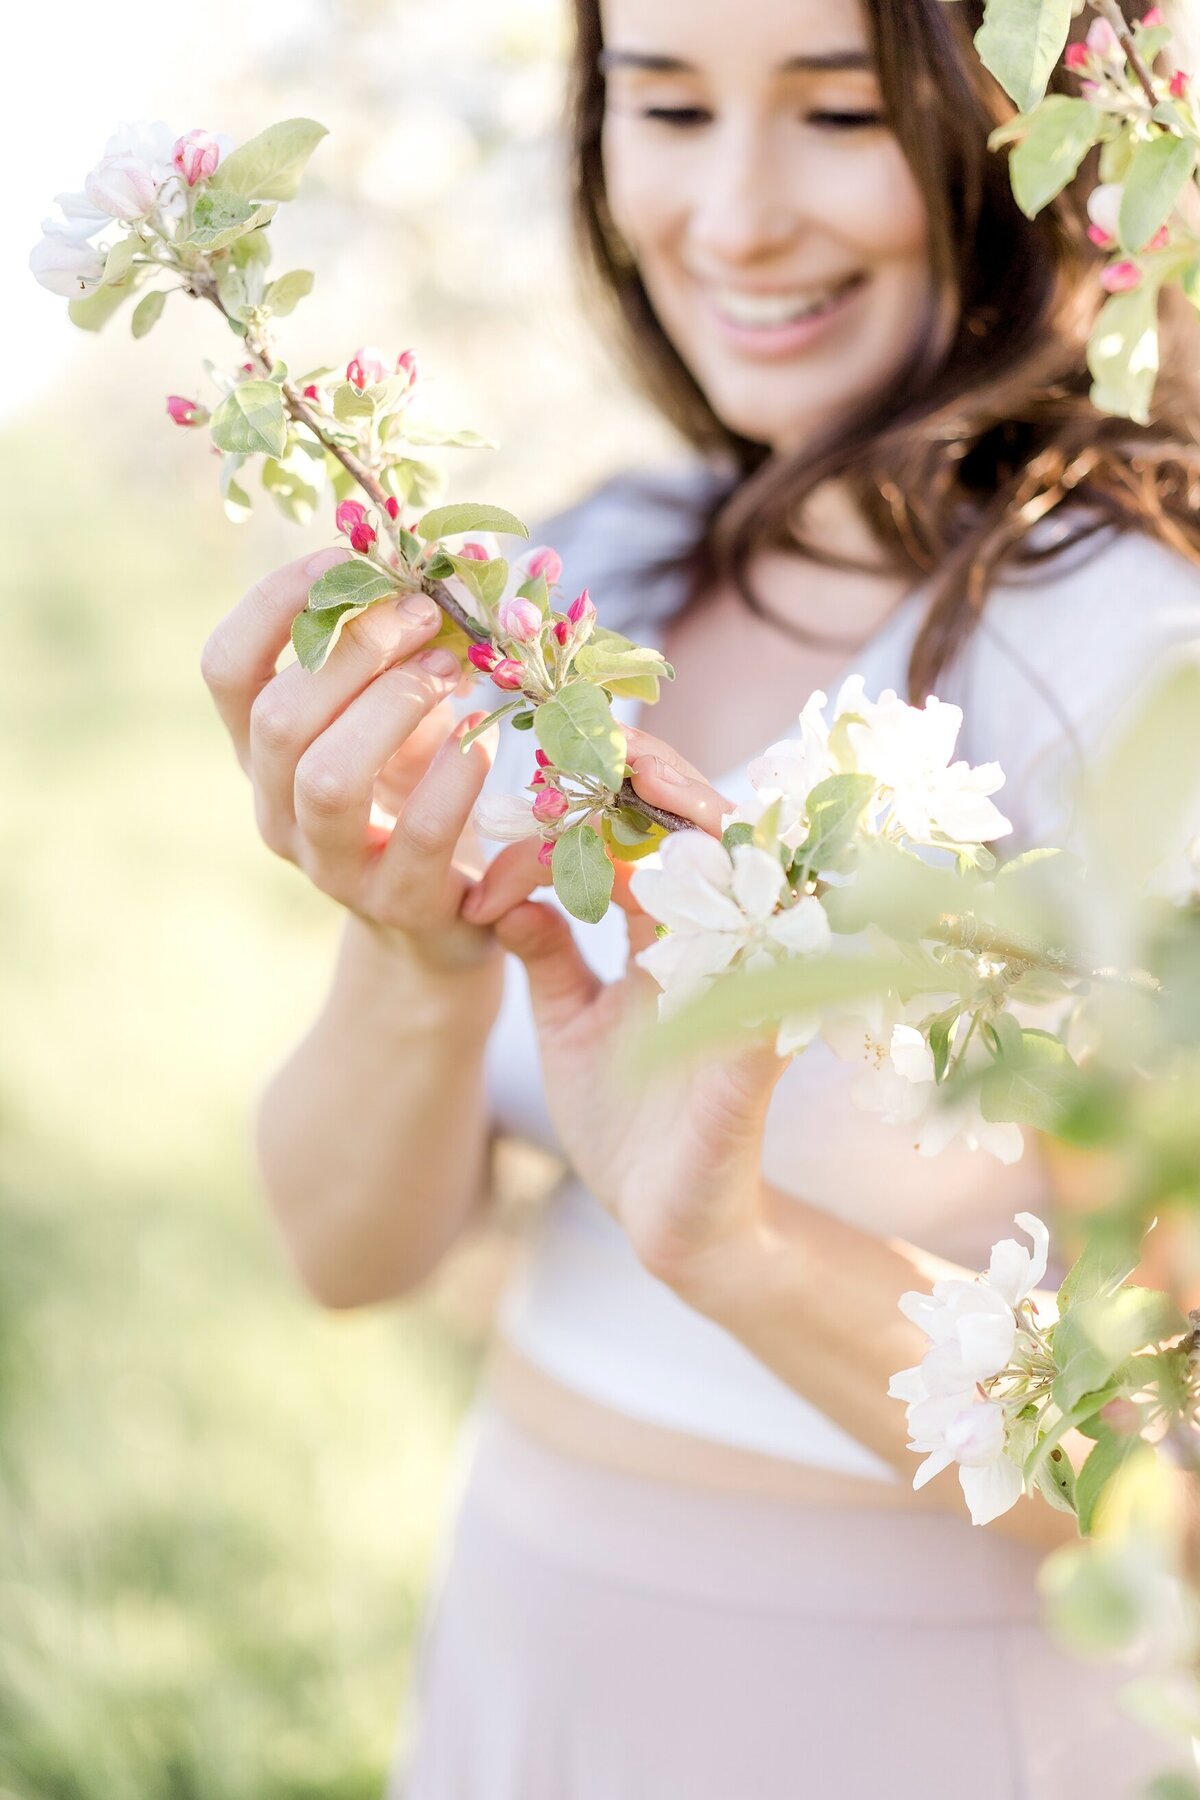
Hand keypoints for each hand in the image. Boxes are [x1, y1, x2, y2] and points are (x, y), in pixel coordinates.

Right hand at [200, 547, 500, 971]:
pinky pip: (418, 837)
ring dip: (394, 709)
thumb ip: (398, 656)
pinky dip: (455, 779)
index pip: (226, 668)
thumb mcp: (398, 720)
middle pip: (278, 718)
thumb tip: (432, 571)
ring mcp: (331, 865)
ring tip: (453, 674)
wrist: (446, 921)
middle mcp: (278, 808)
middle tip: (425, 614)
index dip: (275, 603)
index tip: (346, 560)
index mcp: (263, 752)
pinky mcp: (397, 906)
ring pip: (327, 780)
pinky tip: (483, 748)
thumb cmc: (419, 794)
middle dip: (356, 651)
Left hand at [462, 727, 787, 1291]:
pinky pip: (760, 977)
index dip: (607, 794)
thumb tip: (503, 890)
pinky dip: (735, 928)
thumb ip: (546, 953)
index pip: (648, 842)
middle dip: (659, 783)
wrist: (670, 1226)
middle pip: (707, 837)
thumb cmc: (625, 1122)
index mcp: (670, 943)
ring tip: (638, 776)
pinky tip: (680, 876)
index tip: (555, 751)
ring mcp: (745, 993)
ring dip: (693, 825)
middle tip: (606, 737)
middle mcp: (716, 952)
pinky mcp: (755, 1051)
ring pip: (745, 880)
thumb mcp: (568, 1023)